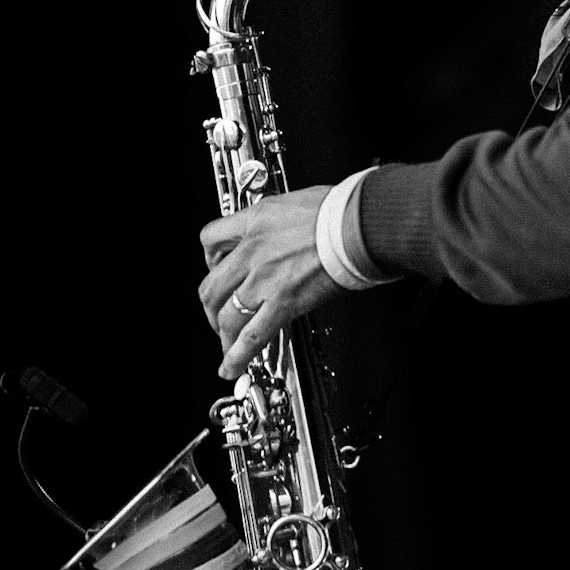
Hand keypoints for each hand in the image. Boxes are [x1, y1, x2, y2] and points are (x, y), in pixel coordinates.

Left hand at [199, 184, 342, 378]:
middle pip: (211, 285)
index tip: (217, 267)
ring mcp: (264, 279)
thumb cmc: (341, 210)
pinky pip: (251, 336)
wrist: (358, 224)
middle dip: (212, 305)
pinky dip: (237, 356)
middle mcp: (252, 250)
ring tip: (227, 344)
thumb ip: (281, 221)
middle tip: (219, 314)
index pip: (211, 238)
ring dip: (223, 333)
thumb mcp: (297, 202)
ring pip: (226, 315)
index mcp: (255, 220)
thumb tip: (286, 232)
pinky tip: (231, 366)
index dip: (210, 258)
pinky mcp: (283, 302)